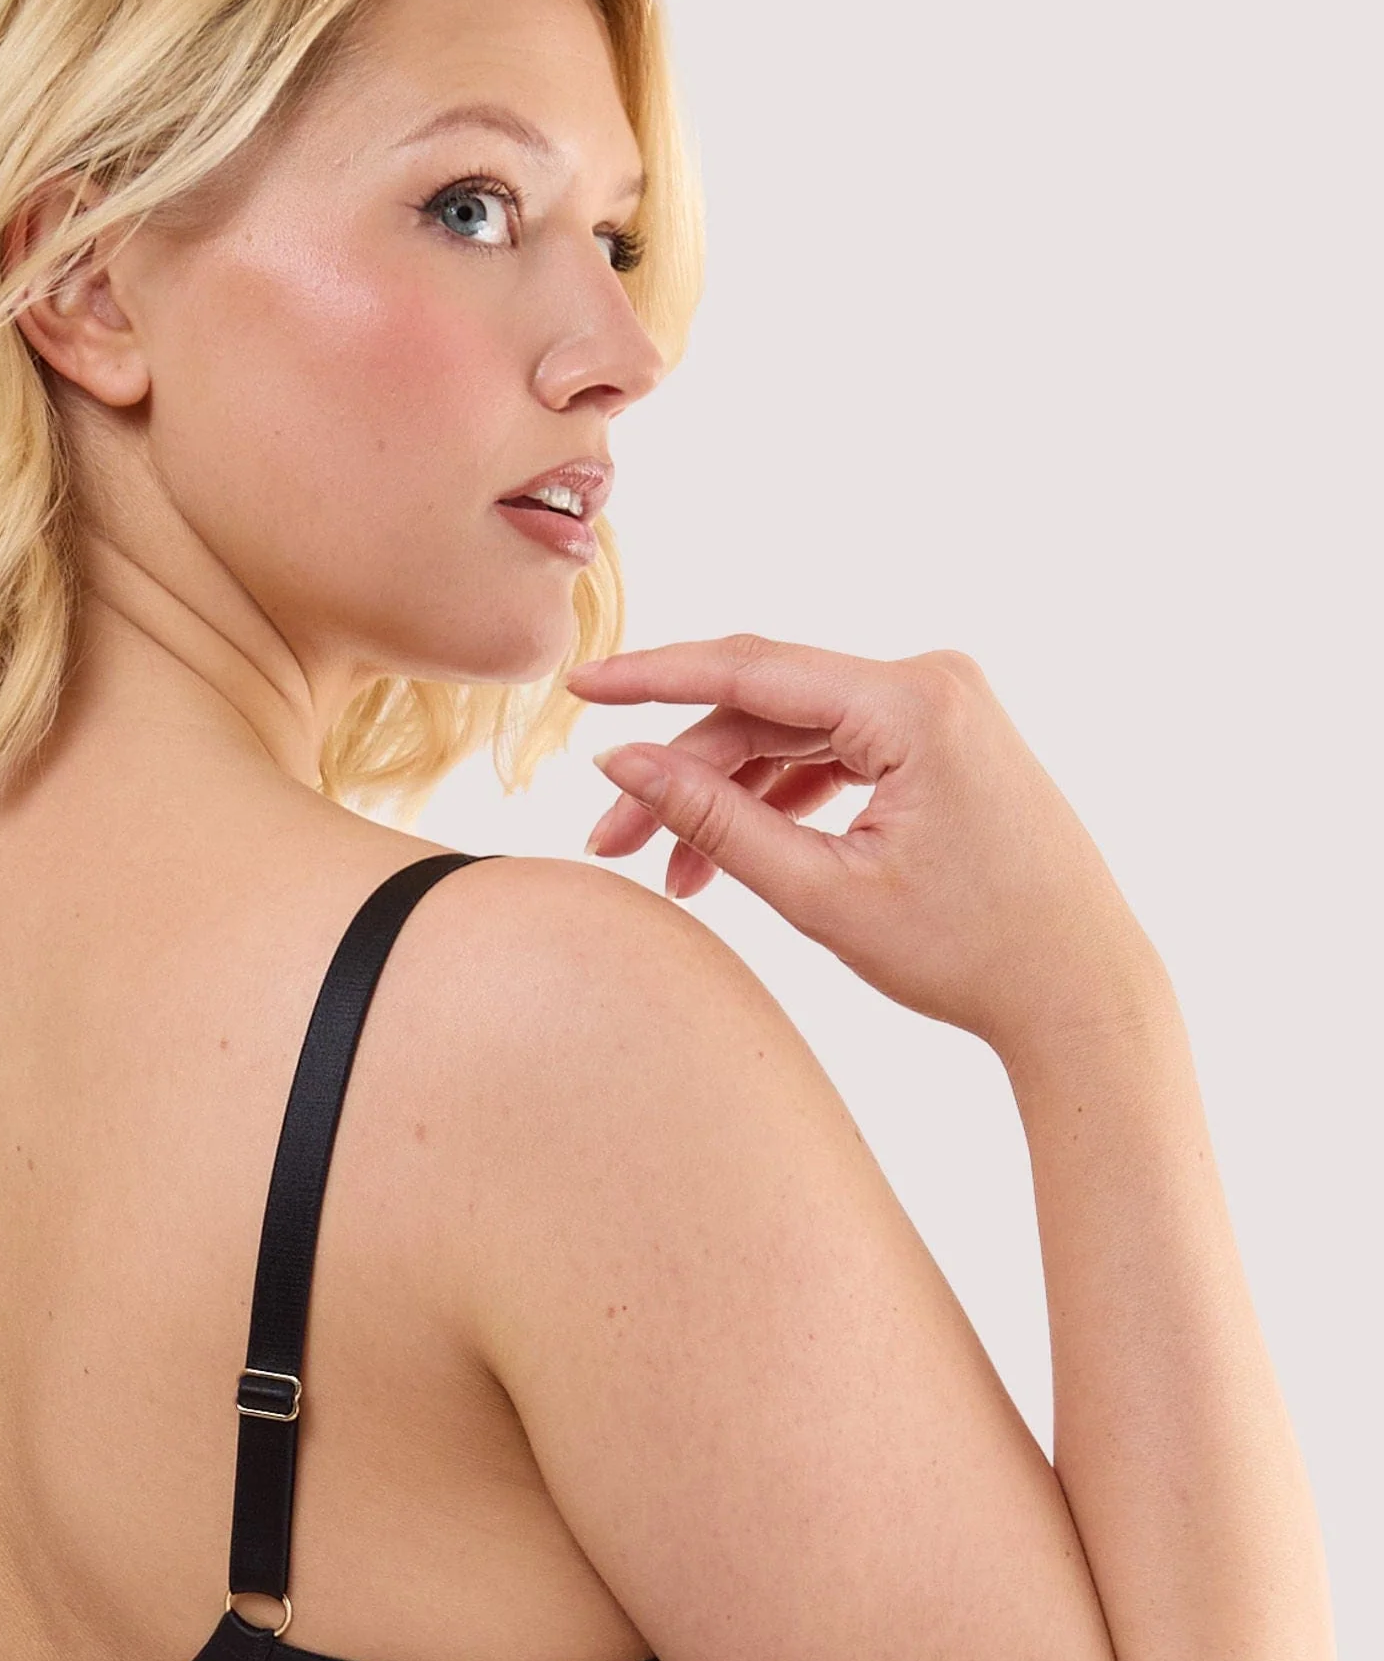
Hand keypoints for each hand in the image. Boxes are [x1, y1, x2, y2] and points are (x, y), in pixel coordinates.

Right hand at [570, 634, 1159, 1059]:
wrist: (1081, 992)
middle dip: (681, 772)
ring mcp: (942, 709)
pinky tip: (729, 857)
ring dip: (726, 794)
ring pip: (794, 733)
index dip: (652, 678)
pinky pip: (836, 752)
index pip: (750, 668)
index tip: (579, 686)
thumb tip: (625, 762)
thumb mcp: (824, 894)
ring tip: (670, 874)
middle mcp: (931, 682)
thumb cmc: (972, 953)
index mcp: (913, 703)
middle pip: (765, 708)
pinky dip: (779, 799)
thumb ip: (716, 821)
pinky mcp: (943, 742)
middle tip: (608, 842)